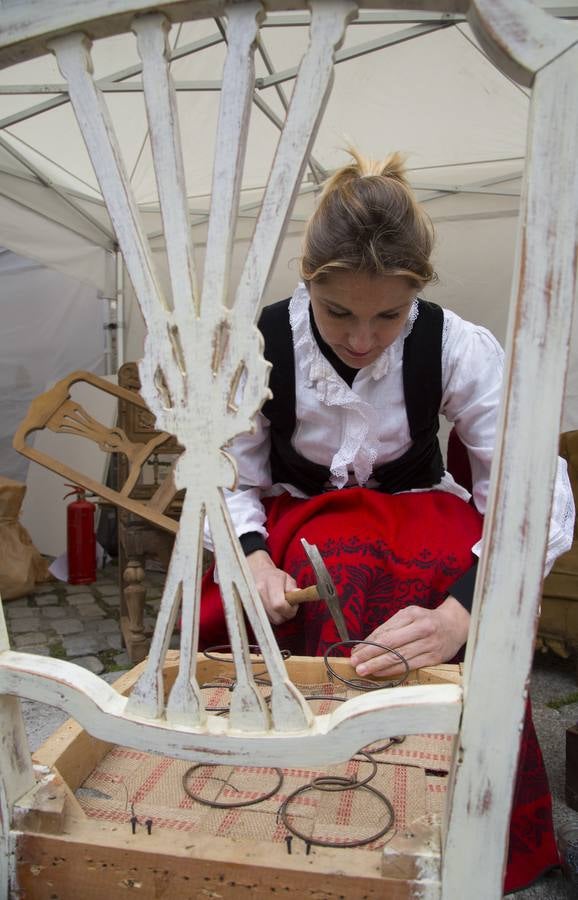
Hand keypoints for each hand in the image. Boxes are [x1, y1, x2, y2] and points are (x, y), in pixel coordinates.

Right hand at [247, 550, 298, 625]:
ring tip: (281, 605)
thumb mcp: (287, 578)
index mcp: (270, 582)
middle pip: (277, 616)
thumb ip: (292, 588)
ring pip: (274, 620)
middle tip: (289, 604)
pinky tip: (274, 607)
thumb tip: (297, 594)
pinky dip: (274, 616)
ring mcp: (253, 602)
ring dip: (281, 616)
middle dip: (287, 613)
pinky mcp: (252, 610)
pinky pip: (268, 620)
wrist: (257, 575)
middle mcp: (259, 592)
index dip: (289, 609)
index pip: (279, 604)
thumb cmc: (275, 577)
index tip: (294, 604)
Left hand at [349, 596, 469, 676]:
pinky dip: (393, 671)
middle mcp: (422, 629)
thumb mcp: (408, 615)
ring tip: (363, 670)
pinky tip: (381, 673)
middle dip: (370, 655)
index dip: (369, 643)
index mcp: (413, 615)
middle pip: (391, 645)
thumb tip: (366, 643)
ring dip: (378, 666)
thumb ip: (390, 627)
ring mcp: (429, 645)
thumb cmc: (426, 620)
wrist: (454, 625)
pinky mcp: (434, 658)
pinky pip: (410, 666)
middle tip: (355, 663)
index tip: (355, 650)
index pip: (386, 632)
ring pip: (399, 658)